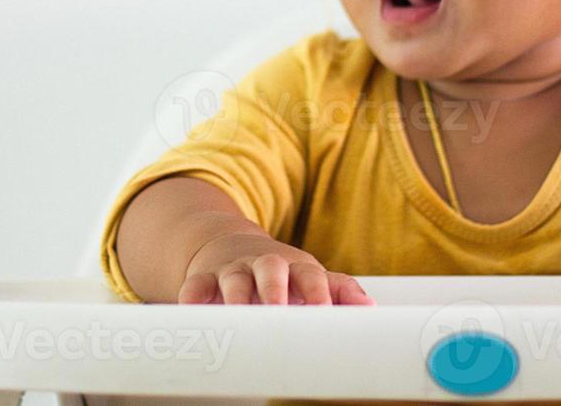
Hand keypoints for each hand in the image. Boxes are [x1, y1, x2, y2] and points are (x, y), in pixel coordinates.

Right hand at [179, 231, 376, 305]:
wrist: (230, 244)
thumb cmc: (279, 272)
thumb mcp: (308, 275)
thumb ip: (338, 290)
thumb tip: (369, 308)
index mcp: (293, 266)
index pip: (309, 276)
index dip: (317, 292)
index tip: (323, 312)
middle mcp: (263, 264)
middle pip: (270, 269)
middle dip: (274, 289)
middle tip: (278, 310)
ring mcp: (231, 269)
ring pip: (232, 278)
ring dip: (235, 296)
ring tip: (238, 316)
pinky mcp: (202, 278)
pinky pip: (194, 286)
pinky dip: (192, 299)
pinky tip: (191, 313)